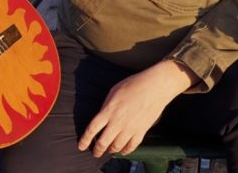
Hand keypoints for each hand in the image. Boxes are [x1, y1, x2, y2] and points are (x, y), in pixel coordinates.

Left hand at [78, 60, 195, 156]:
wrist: (156, 86)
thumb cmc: (135, 84)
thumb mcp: (114, 90)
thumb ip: (106, 105)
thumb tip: (102, 116)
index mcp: (108, 110)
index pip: (92, 129)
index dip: (85, 139)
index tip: (81, 146)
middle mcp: (118, 122)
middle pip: (103, 142)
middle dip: (97, 150)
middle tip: (95, 152)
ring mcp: (130, 128)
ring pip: (116, 147)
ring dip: (111, 150)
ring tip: (109, 150)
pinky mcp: (141, 131)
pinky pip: (131, 146)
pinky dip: (126, 150)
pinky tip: (123, 150)